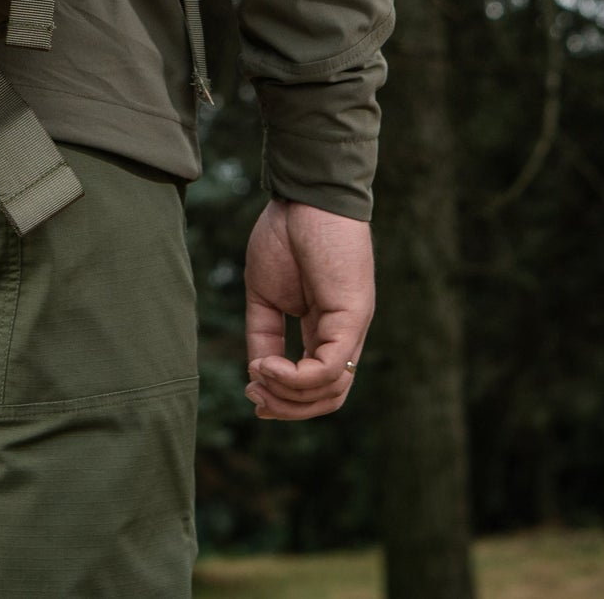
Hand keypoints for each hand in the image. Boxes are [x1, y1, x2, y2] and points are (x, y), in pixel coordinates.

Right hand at [242, 196, 372, 420]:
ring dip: (289, 395)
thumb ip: (264, 333)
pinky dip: (297, 377)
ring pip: (331, 390)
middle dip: (288, 407)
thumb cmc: (286, 234)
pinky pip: (331, 367)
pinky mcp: (352, 318)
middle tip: (254, 396)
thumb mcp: (265, 293)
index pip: (316, 384)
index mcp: (324, 329)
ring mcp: (352, 328)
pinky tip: (267, 365)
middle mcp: (344, 335)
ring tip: (258, 376)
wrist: (304, 195)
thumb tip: (258, 373)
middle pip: (327, 398)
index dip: (284, 397)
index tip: (251, 392)